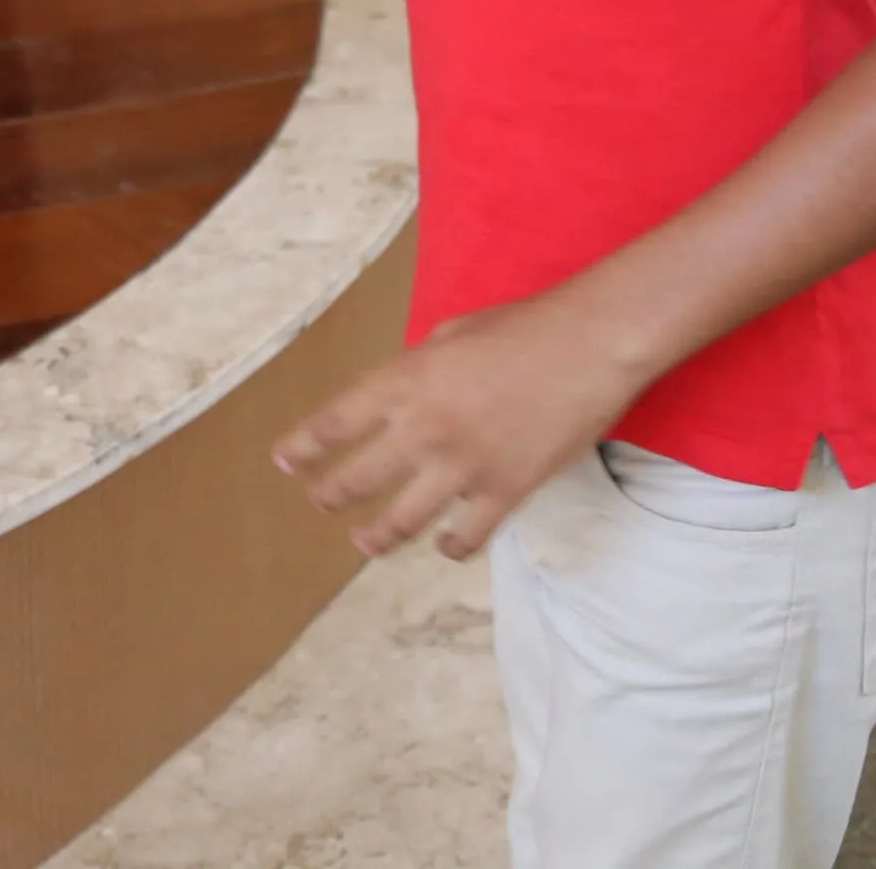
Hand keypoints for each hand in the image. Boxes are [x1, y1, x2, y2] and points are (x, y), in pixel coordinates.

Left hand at [271, 292, 653, 562]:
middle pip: (356, 480)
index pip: (334, 423)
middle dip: (330, 495)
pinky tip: (445, 546)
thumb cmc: (522, 327)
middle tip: (321, 501)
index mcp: (405, 382)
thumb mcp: (451, 335)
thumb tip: (399, 399)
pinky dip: (451, 547)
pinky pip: (467, 537)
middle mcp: (424, 429)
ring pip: (402, 521)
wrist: (590, 345)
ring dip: (377, 537)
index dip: (303, 447)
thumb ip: (416, 371)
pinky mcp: (505, 492)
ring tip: (364, 542)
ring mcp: (463, 466)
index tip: (285, 462)